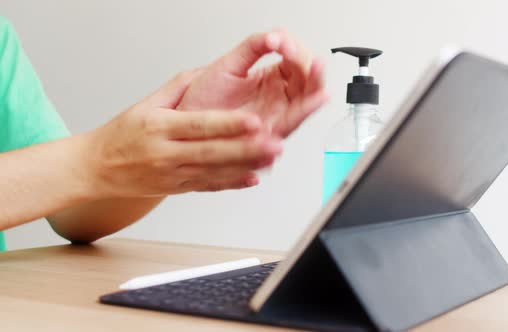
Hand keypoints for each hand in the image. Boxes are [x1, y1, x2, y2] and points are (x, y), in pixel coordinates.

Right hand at [83, 71, 281, 197]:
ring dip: (245, 166)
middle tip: (275, 143)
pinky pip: (208, 187)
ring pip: (214, 172)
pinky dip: (231, 184)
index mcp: (159, 127)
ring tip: (271, 158)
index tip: (253, 121)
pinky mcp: (177, 189)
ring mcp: (172, 175)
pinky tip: (252, 178)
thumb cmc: (121, 134)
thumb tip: (210, 73)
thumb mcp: (145, 104)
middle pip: (212, 152)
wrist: (95, 168)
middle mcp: (166, 153)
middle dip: (246, 149)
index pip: (199, 125)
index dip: (228, 125)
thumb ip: (179, 89)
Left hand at [177, 29, 328, 137]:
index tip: (280, 41)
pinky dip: (307, 108)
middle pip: (307, 81)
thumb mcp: (228, 65)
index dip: (293, 50)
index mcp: (269, 80)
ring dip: (315, 84)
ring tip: (317, 68)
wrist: (185, 126)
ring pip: (307, 100)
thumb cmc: (201, 102)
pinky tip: (315, 98)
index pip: (294, 62)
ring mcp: (276, 116)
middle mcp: (277, 99)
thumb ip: (252, 47)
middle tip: (302, 56)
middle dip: (310, 66)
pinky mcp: (270, 133)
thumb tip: (274, 35)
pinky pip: (294, 121)